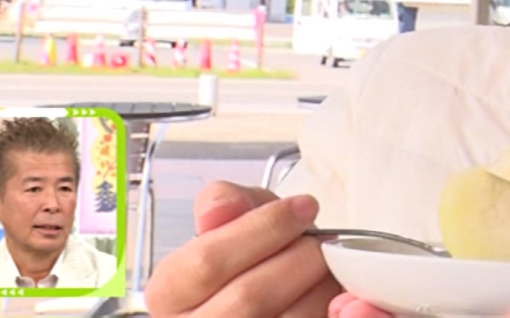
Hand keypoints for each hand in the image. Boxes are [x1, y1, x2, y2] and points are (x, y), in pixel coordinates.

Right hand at [145, 181, 342, 317]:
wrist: (275, 294)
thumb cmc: (256, 256)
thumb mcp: (236, 218)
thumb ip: (225, 203)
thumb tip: (218, 211)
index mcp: (169, 294)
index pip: (208, 262)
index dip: (264, 229)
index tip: (303, 209)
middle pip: (248, 297)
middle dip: (299, 259)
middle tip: (322, 243)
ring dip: (320, 289)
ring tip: (328, 270)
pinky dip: (332, 310)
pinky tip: (341, 299)